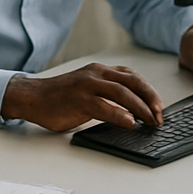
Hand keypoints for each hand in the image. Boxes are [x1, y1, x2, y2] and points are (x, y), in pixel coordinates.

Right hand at [1, 63, 163, 131]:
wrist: (33, 97)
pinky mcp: (79, 100)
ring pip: (122, 93)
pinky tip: (129, 123)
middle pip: (132, 82)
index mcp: (99, 70)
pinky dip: (120, 114)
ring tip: (150, 120)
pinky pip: (104, 106)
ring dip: (140, 107)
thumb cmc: (60, 97)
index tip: (158, 105)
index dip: (148, 90)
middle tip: (160, 115)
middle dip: (150, 98)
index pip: (131, 76)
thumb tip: (130, 110)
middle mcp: (96, 74)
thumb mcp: (87, 87)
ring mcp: (87, 86)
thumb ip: (105, 93)